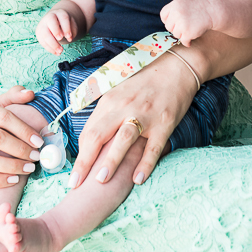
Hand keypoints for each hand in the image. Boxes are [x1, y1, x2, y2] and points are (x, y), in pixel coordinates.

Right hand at [0, 86, 45, 188]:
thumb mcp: (0, 105)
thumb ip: (15, 96)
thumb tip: (30, 94)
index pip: (3, 117)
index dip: (24, 130)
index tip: (39, 141)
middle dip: (21, 149)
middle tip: (37, 156)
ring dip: (13, 166)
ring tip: (29, 168)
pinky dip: (0, 181)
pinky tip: (15, 179)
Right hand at [36, 9, 77, 54]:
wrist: (56, 21)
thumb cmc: (65, 24)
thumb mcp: (71, 24)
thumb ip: (72, 30)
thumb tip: (69, 38)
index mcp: (60, 13)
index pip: (63, 18)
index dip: (66, 28)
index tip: (69, 37)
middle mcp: (50, 17)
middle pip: (51, 23)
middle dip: (56, 32)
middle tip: (61, 40)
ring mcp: (42, 24)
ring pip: (45, 34)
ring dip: (52, 44)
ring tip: (60, 51)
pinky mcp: (38, 33)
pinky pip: (42, 41)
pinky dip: (49, 48)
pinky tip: (56, 53)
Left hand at [69, 54, 198, 188]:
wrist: (176, 68)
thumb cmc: (145, 80)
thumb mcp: (118, 88)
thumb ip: (104, 109)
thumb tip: (88, 133)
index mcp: (110, 100)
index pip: (89, 130)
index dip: (80, 153)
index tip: (75, 171)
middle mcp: (124, 107)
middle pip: (98, 135)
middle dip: (85, 161)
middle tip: (75, 183)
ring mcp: (145, 116)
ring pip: (123, 140)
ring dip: (111, 161)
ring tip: (101, 180)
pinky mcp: (164, 124)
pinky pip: (153, 147)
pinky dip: (145, 164)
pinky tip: (137, 179)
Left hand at [160, 0, 214, 42]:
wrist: (211, 11)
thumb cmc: (196, 9)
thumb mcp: (182, 3)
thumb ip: (172, 11)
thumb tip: (165, 23)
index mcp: (174, 5)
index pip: (163, 16)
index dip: (168, 20)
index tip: (174, 22)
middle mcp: (176, 13)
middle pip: (168, 26)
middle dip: (175, 28)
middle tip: (184, 25)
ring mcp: (182, 23)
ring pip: (175, 34)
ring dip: (182, 34)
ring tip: (190, 28)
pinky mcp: (187, 32)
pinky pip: (183, 41)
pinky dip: (187, 42)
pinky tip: (190, 39)